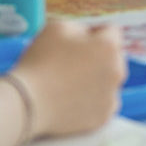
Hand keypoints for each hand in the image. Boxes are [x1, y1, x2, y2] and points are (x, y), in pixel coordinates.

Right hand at [9, 22, 124, 137]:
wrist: (29, 102)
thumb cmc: (41, 62)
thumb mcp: (58, 28)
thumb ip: (81, 28)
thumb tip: (88, 37)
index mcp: (109, 48)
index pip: (111, 32)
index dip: (94, 32)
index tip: (78, 40)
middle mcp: (117, 72)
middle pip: (112, 58)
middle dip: (96, 56)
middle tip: (70, 62)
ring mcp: (111, 97)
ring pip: (107, 82)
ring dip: (96, 79)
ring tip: (69, 82)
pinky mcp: (102, 118)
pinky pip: (102, 103)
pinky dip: (91, 100)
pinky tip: (71, 98)